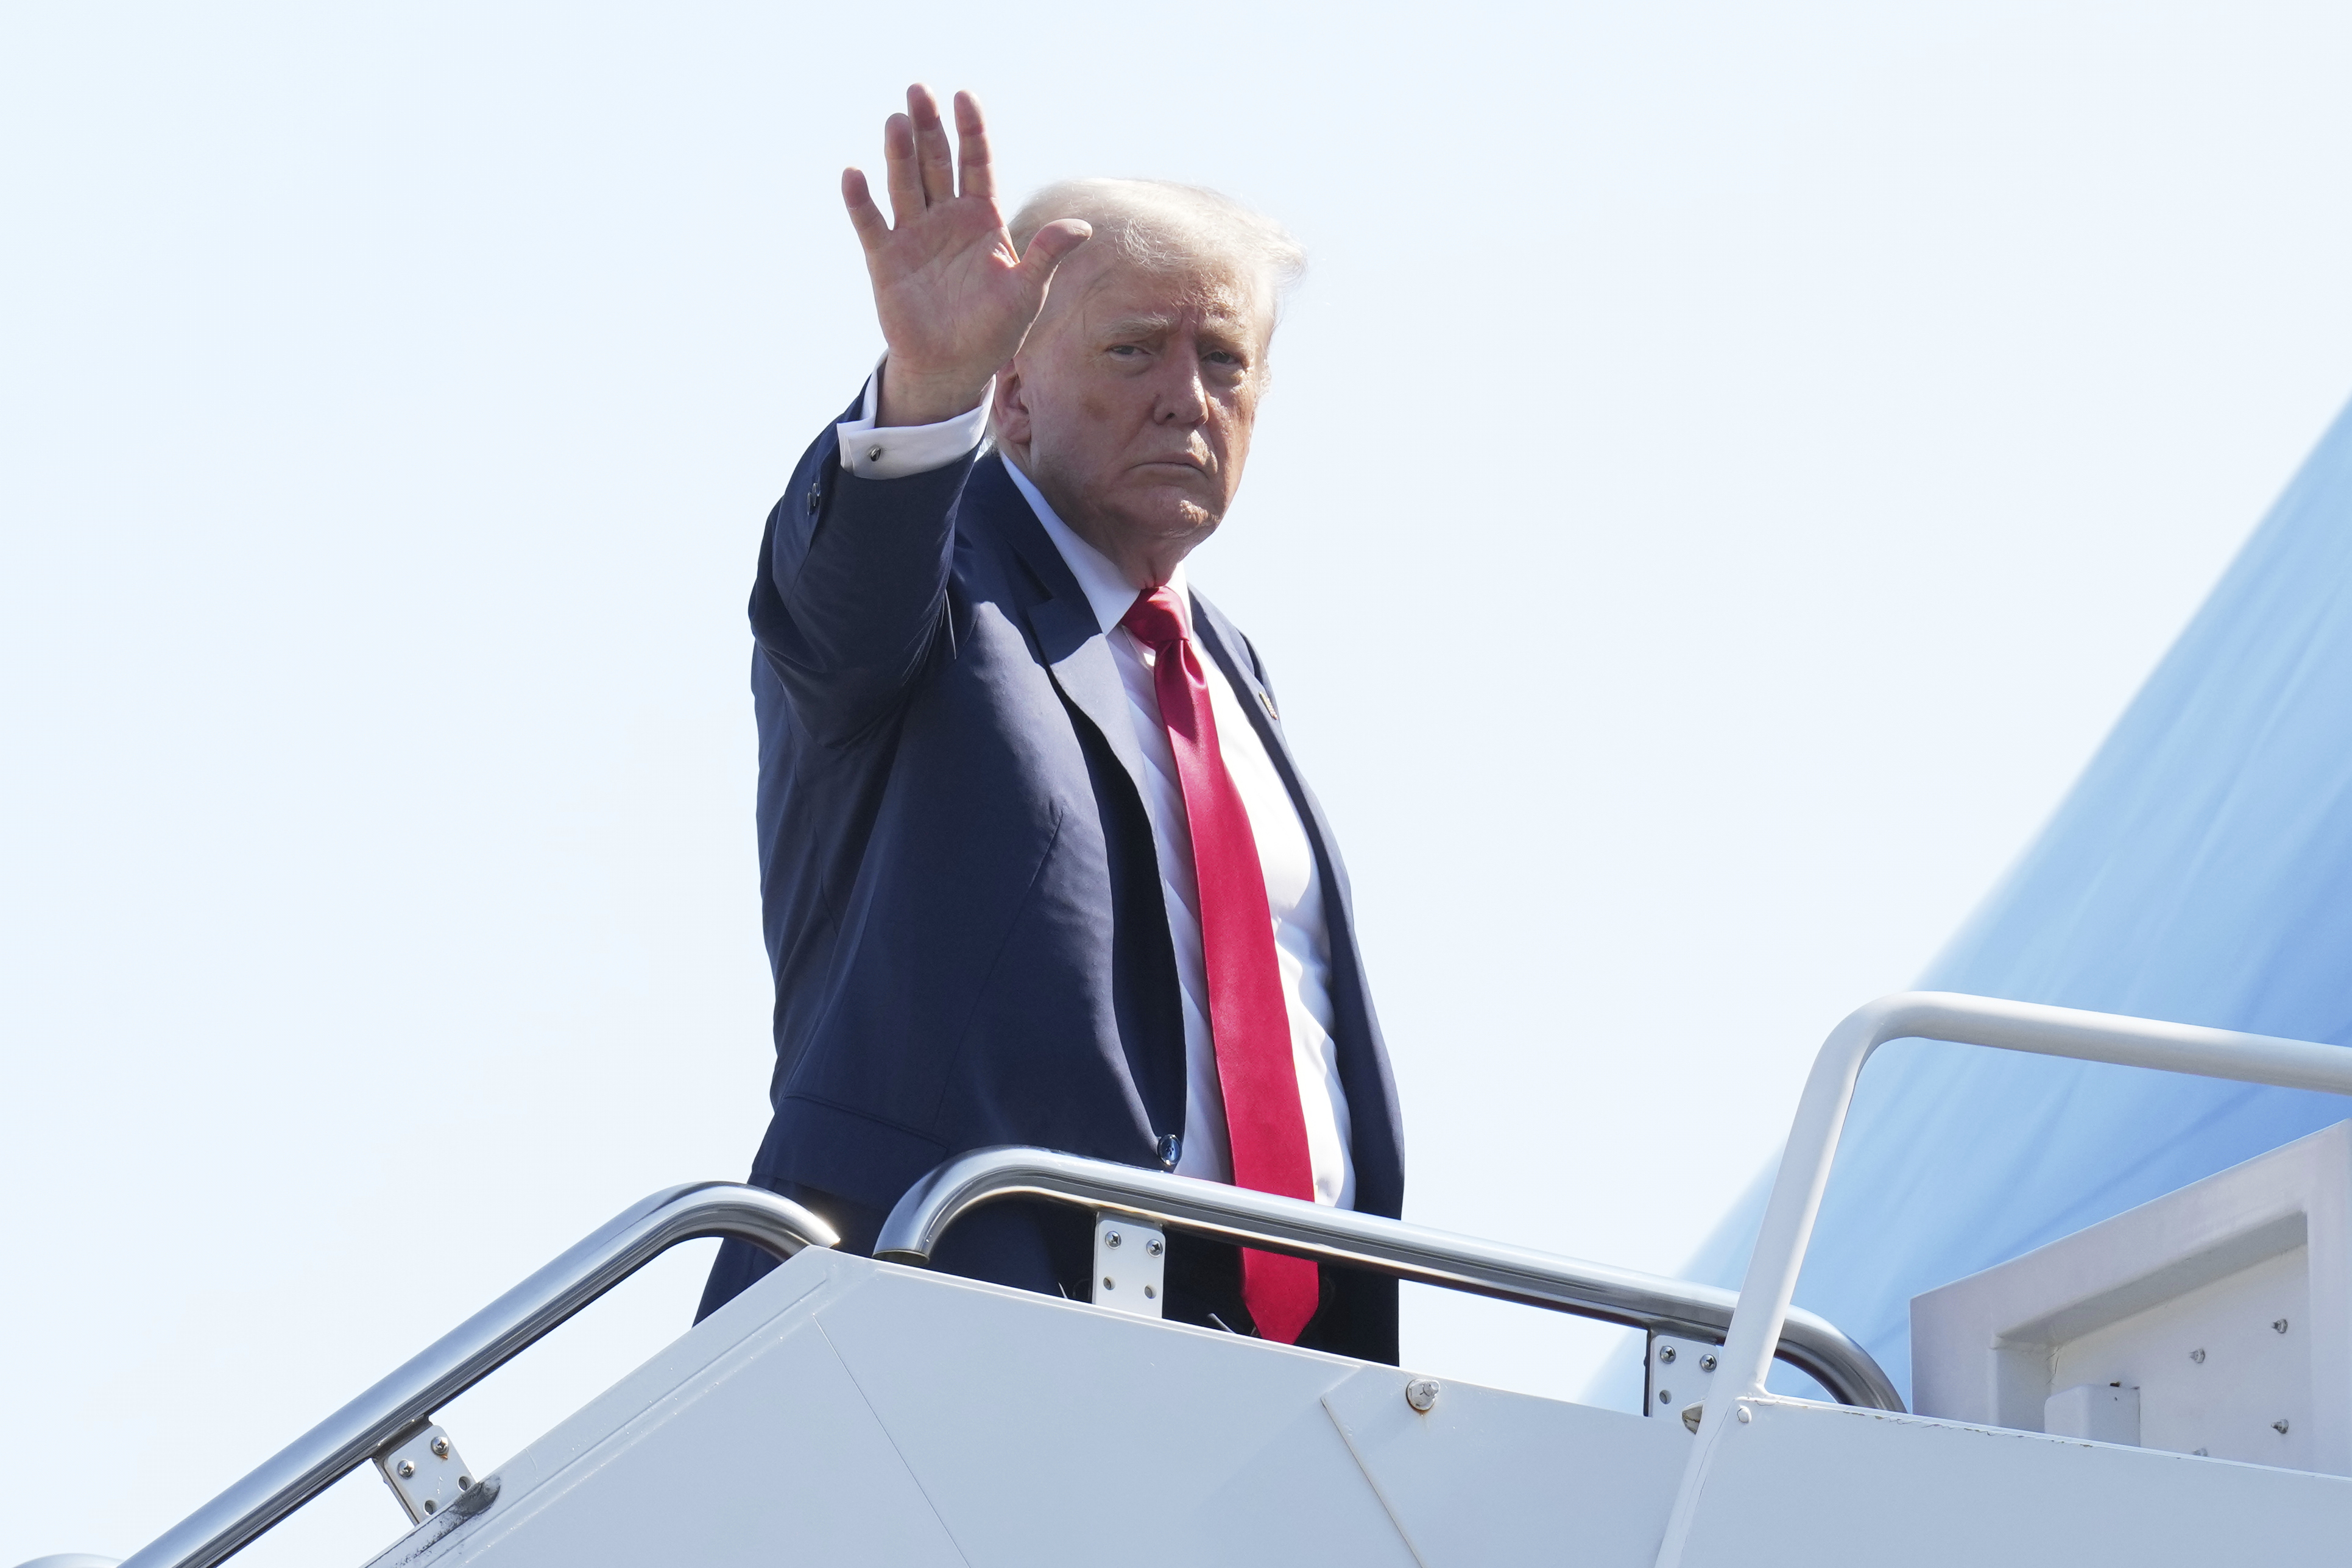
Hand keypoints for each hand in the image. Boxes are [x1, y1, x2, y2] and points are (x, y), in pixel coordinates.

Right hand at [843, 86, 1091, 427]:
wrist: (953, 368)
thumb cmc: (995, 331)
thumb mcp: (1027, 293)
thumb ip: (1047, 256)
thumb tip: (1082, 228)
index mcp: (982, 218)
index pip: (977, 164)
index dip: (972, 132)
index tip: (966, 97)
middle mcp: (946, 218)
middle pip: (936, 163)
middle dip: (929, 128)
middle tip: (919, 90)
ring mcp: (913, 235)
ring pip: (905, 184)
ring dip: (899, 154)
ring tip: (896, 122)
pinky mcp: (885, 258)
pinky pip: (871, 224)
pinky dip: (861, 201)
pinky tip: (853, 174)